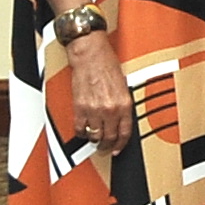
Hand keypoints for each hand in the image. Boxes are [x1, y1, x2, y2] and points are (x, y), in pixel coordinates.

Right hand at [66, 31, 133, 153]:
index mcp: (125, 104)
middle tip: (105, 148)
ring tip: (94, 139)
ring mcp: (94, 110)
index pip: (125, 132)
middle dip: (107, 145)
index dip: (121, 144)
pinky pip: (79, 128)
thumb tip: (121, 119)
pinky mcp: (79, 108)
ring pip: (94, 135)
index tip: (117, 148)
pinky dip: (80, 132)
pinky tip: (82, 131)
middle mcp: (110, 109)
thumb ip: (123, 104)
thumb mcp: (124, 86)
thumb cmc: (107, 65)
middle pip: (109, 137)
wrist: (91, 55)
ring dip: (94, 140)